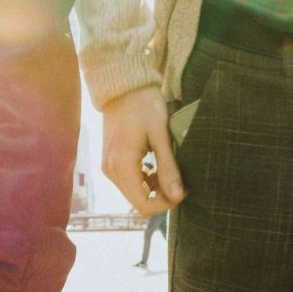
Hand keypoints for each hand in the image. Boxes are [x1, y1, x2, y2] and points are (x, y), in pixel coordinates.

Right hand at [101, 87, 184, 215]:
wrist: (123, 86)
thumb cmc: (143, 105)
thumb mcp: (160, 135)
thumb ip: (168, 168)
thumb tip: (178, 196)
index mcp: (121, 166)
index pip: (144, 205)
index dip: (166, 204)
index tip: (184, 190)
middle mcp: (110, 171)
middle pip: (138, 202)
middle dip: (161, 197)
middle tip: (180, 181)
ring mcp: (108, 166)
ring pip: (134, 193)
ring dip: (153, 188)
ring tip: (169, 170)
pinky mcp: (111, 161)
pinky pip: (129, 181)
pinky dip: (145, 180)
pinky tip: (156, 164)